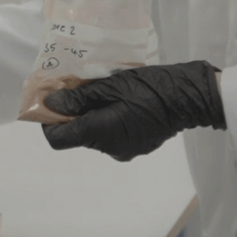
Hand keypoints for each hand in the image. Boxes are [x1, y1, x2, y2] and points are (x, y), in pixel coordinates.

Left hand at [41, 61, 224, 161]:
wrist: (188, 97)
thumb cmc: (148, 87)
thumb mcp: (108, 86)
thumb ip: (77, 98)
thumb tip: (51, 105)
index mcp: (100, 133)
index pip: (58, 139)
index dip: (48, 121)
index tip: (52, 102)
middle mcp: (110, 148)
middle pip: (76, 135)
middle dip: (72, 114)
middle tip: (77, 88)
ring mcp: (124, 150)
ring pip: (93, 134)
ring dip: (90, 115)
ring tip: (102, 92)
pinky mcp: (136, 147)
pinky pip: (111, 135)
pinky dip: (107, 120)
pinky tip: (120, 102)